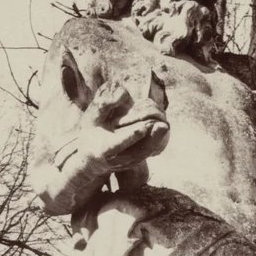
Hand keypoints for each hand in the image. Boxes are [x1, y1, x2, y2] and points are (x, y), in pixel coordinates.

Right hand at [37, 75, 168, 213]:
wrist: (91, 161)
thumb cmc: (90, 135)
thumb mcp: (90, 119)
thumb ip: (103, 105)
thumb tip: (123, 92)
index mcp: (104, 149)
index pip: (119, 144)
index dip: (130, 136)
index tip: (142, 127)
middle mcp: (117, 159)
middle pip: (137, 151)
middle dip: (151, 139)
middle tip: (163, 125)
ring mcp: (127, 163)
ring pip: (145, 153)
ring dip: (156, 140)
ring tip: (165, 125)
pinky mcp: (135, 162)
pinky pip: (147, 152)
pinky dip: (155, 142)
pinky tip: (162, 129)